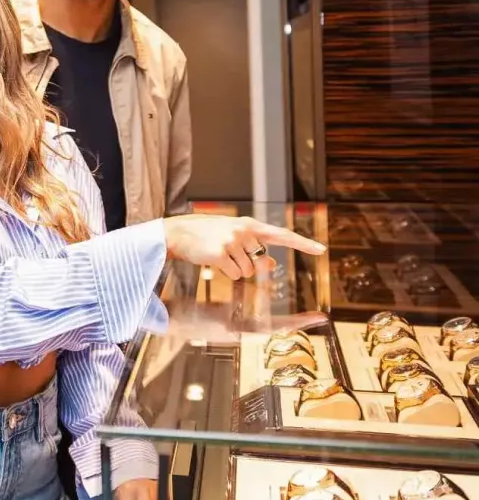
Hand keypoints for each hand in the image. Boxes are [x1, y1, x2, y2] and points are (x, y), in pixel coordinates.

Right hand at [163, 215, 324, 279]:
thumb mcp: (233, 236)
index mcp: (250, 224)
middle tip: (228, 255)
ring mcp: (232, 241)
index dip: (303, 243)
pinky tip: (213, 261)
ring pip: (247, 272)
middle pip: (260, 262)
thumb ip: (253, 248)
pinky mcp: (220, 253)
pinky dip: (225, 272)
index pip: (282, 235)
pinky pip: (233, 275)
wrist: (179, 232)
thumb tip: (271, 264)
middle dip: (246, 265)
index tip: (321, 250)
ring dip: (234, 269)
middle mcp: (244, 230)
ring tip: (218, 255)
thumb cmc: (207, 235)